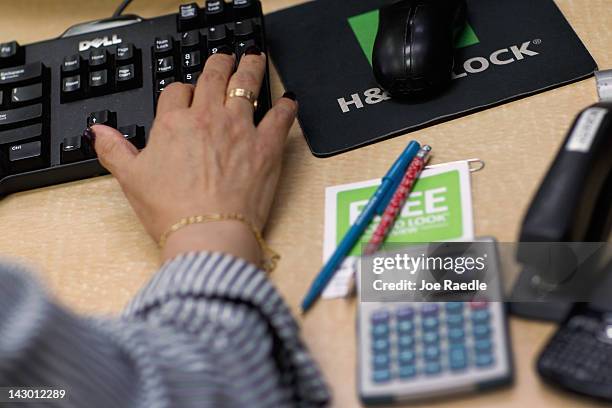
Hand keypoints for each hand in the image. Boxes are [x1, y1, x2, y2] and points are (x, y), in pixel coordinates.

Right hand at [90, 49, 296, 264]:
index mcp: (174, 124)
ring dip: (250, 69)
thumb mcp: (131, 180)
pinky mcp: (266, 147)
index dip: (182, 90)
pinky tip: (289, 101)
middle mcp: (208, 119)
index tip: (187, 94)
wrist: (208, 233)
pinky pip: (281, 117)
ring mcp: (240, 130)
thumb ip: (115, 150)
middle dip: (218, 64)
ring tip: (253, 60)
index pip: (177, 92)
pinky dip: (286, 107)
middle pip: (214, 77)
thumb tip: (99, 132)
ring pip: (247, 86)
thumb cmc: (172, 211)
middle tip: (224, 59)